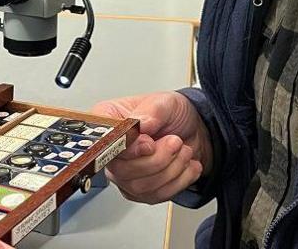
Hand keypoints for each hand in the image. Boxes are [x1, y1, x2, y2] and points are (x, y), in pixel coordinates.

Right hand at [91, 91, 210, 204]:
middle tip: (175, 142)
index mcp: (108, 121)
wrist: (193, 130)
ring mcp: (123, 172)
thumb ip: (151, 112)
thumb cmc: (172, 114)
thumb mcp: (165, 102)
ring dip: (171, 169)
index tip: (149, 144)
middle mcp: (111, 149)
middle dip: (157, 159)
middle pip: (121, 170)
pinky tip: (185, 165)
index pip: (103, 142)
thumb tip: (140, 125)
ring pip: (140, 186)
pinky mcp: (138, 190)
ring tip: (183, 151)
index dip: (128, 148)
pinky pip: (155, 195)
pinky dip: (178, 181)